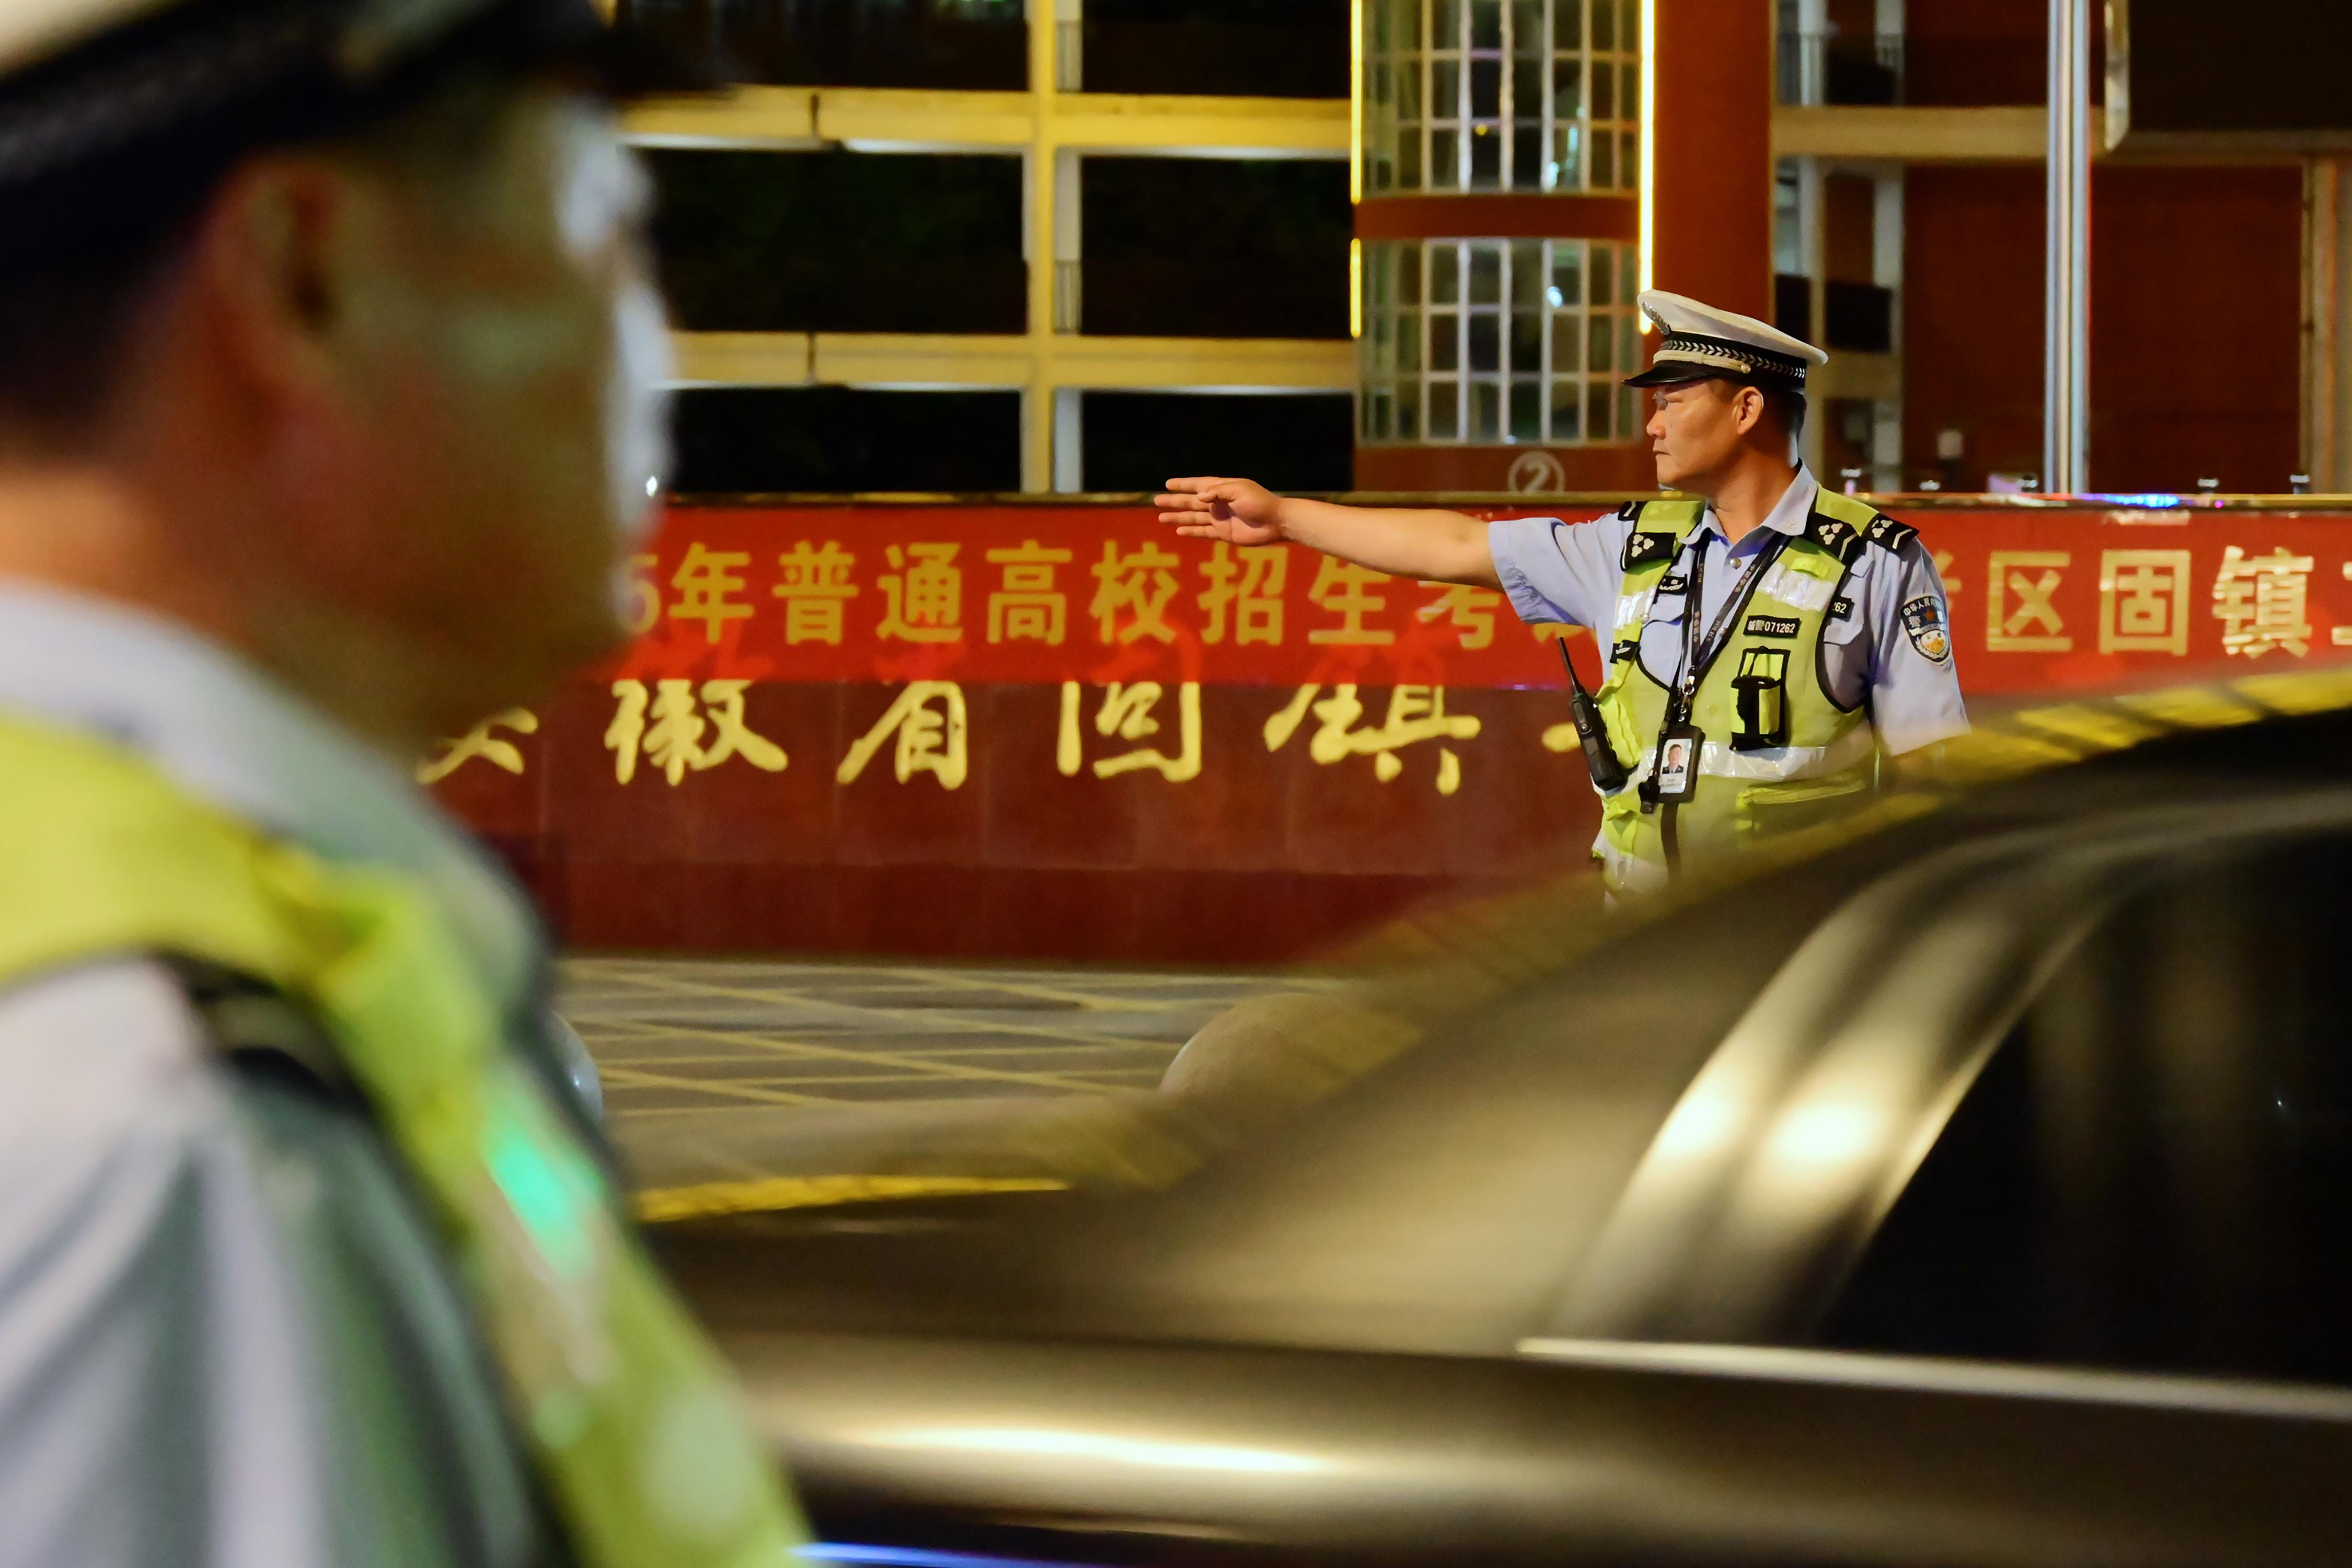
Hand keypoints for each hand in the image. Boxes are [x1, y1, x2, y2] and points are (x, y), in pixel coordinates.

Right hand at [1156, 476, 1285, 545]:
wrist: (1276, 522)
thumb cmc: (1260, 502)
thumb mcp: (1239, 491)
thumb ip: (1218, 492)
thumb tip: (1199, 496)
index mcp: (1222, 489)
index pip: (1198, 485)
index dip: (1183, 484)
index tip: (1168, 484)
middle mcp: (1219, 503)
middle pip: (1191, 502)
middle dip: (1174, 501)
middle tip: (1156, 500)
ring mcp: (1220, 518)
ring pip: (1193, 517)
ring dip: (1178, 516)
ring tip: (1161, 518)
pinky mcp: (1224, 533)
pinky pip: (1203, 532)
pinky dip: (1191, 531)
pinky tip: (1179, 530)